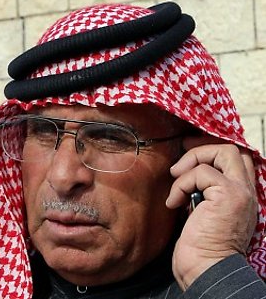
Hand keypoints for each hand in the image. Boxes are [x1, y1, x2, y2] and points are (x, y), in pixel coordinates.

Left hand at [166, 137, 256, 290]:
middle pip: (231, 150)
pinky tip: (175, 202)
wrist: (206, 271)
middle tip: (181, 160)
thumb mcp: (206, 212)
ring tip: (176, 179)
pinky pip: (201, 172)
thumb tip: (185, 173)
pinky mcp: (227, 195)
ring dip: (191, 162)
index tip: (189, 152)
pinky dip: (182, 183)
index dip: (212, 151)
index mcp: (242, 196)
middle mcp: (246, 192)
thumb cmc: (201, 247)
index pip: (237, 160)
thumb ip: (205, 192)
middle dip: (202, 149)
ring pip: (221, 152)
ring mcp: (239, 192)